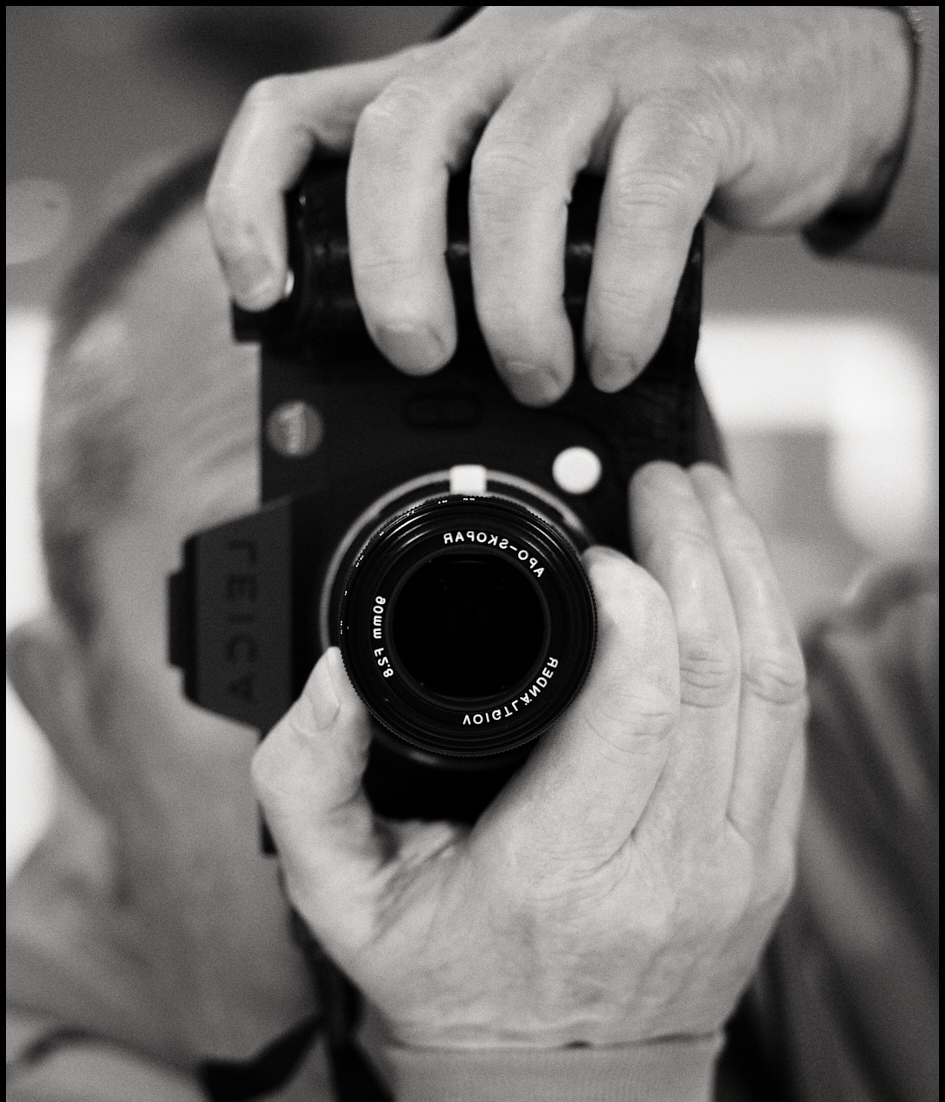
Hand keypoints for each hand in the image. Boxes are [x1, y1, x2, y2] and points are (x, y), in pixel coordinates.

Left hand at [206, 5, 910, 404]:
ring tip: (538, 377)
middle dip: (392, 269)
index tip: (262, 297)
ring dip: (514, 307)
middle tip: (421, 358)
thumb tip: (412, 379)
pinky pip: (640, 203)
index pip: (303, 110)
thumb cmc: (650, 150)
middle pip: (397, 137)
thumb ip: (473, 246)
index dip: (255, 200)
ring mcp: (602, 66)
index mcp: (448, 85)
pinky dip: (622, 303)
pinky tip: (617, 355)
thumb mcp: (538, 183)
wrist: (805, 83)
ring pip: (513, 174)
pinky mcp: (694, 103)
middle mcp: (508, 54)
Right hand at [252, 464, 806, 1048]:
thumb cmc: (451, 987)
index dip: (628, 591)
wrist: (555, 1090)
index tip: (592, 545)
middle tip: (661, 482)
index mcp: (559, 870)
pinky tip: (740, 582)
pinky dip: (771, 635)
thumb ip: (308, 783)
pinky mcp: (768, 863)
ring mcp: (734, 868)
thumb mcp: (341, 900)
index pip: (632, 698)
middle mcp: (667, 870)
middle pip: (714, 667)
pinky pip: (791, 727)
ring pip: (773, 683)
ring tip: (709, 503)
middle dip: (697, 546)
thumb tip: (334, 675)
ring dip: (747, 572)